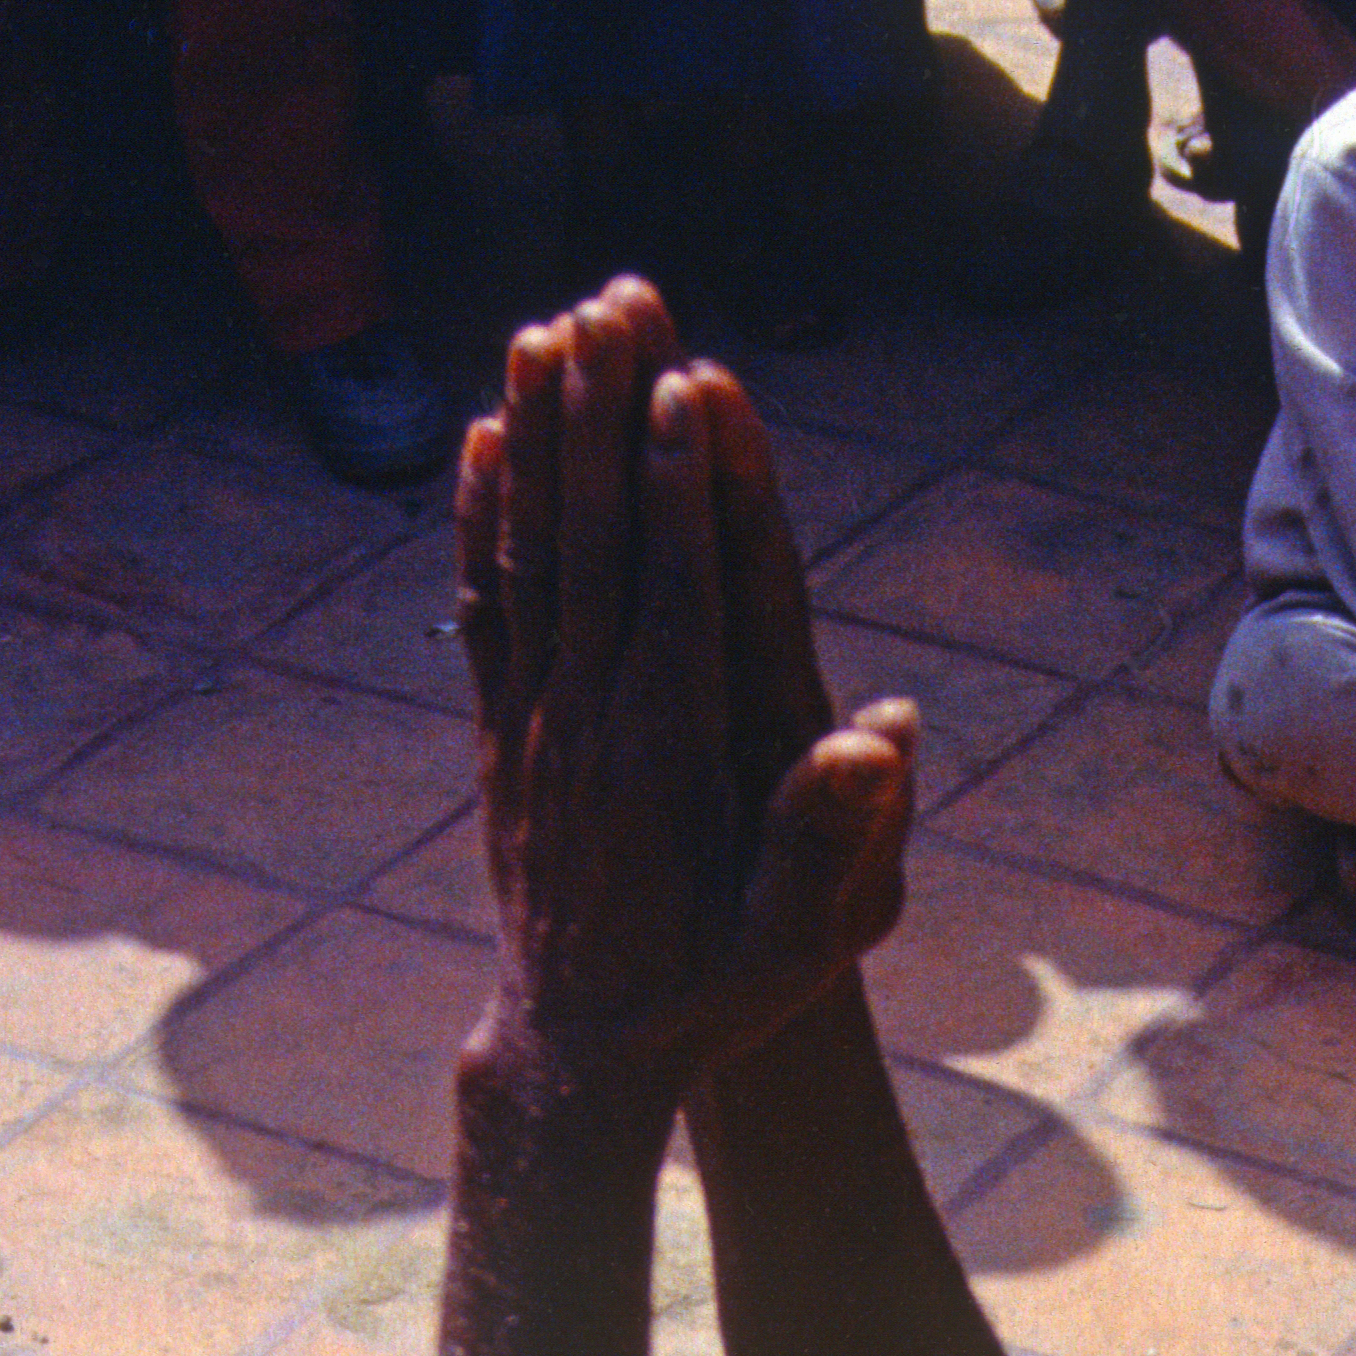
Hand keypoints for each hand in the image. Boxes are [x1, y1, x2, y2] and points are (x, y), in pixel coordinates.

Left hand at [457, 279, 916, 1098]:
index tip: (683, 382)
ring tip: (542, 327)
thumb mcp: (787, 943)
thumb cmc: (709, 993)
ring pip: (531, 551)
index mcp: (667, 754)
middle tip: (611, 302)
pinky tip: (480, 437)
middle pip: (593, 540)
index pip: (675, 591)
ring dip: (536, 434)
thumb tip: (875, 738)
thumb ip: (824, 842)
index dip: (676, 485)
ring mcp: (534, 720)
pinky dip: (480, 517)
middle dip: (600, 415)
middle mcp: (589, 719)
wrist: (580, 1053)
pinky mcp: (501, 731)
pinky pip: (484, 604)